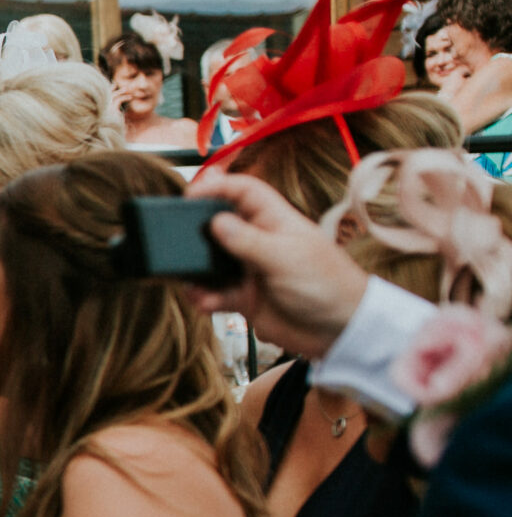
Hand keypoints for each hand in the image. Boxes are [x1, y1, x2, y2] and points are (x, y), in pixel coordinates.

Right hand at [181, 171, 366, 359]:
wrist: (340, 330)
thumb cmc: (327, 284)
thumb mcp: (286, 257)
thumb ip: (248, 241)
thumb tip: (215, 221)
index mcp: (275, 221)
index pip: (243, 191)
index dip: (217, 185)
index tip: (190, 192)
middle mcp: (258, 242)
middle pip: (218, 224)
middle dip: (195, 231)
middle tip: (175, 239)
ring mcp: (249, 270)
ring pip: (210, 262)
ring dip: (196, 271)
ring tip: (189, 279)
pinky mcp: (244, 298)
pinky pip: (213, 293)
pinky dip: (204, 297)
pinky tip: (204, 301)